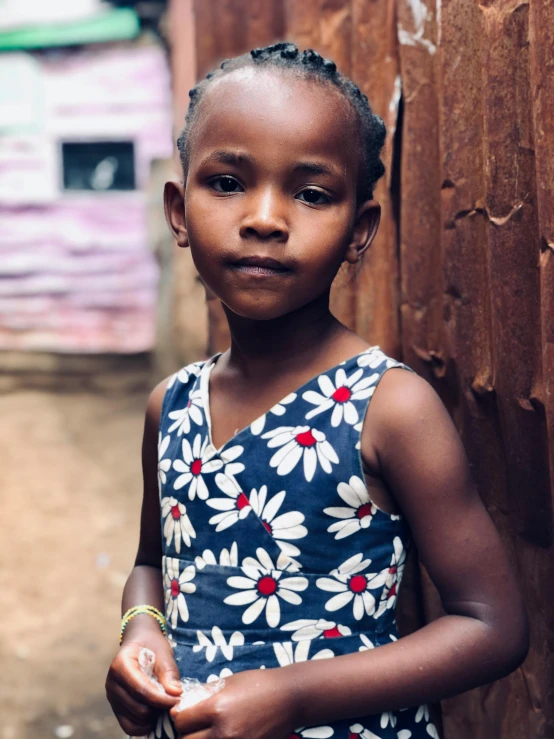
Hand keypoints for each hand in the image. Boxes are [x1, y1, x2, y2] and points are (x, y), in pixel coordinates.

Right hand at [106, 627, 181, 735]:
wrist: (139, 642)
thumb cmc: (151, 645)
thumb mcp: (162, 651)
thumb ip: (168, 671)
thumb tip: (175, 693)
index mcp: (120, 665)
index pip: (141, 690)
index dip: (161, 698)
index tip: (178, 699)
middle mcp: (112, 683)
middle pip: (138, 708)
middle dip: (159, 707)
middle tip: (174, 700)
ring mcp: (112, 697)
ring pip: (136, 719)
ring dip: (153, 716)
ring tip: (165, 703)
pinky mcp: (115, 707)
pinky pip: (129, 726)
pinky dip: (144, 725)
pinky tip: (156, 716)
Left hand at [171, 668, 296, 738]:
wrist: (289, 697)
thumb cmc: (259, 684)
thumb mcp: (228, 682)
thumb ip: (203, 694)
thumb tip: (179, 705)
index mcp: (216, 709)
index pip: (181, 721)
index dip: (181, 715)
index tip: (186, 711)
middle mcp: (223, 732)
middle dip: (186, 732)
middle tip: (195, 724)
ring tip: (207, 732)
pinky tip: (221, 736)